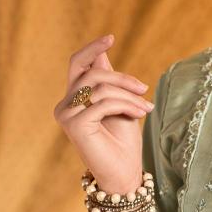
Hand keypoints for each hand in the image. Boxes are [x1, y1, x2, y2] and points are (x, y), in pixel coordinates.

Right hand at [55, 34, 153, 191]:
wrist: (124, 173)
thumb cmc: (123, 142)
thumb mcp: (119, 105)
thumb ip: (109, 82)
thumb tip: (102, 55)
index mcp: (73, 99)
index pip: (77, 64)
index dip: (92, 49)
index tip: (110, 38)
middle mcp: (65, 106)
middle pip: (91, 73)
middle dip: (122, 78)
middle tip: (144, 89)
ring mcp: (67, 116)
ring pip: (100, 88)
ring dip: (129, 96)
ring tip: (146, 107)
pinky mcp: (74, 125)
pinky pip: (103, 103)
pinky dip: (125, 106)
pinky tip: (138, 115)